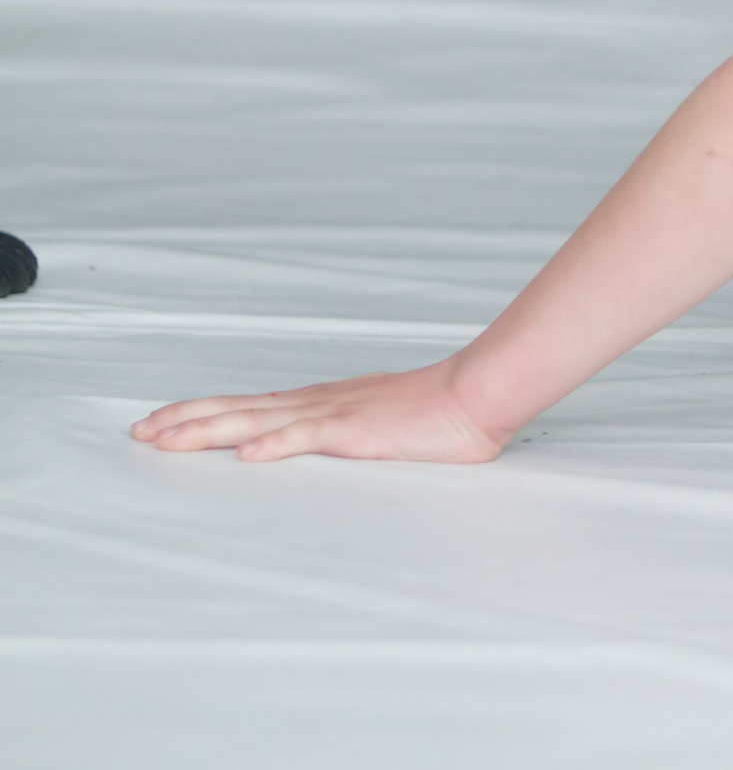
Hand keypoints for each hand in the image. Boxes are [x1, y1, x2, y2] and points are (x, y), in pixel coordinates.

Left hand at [130, 356, 511, 462]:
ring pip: (258, 420)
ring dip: (209, 430)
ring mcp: (335, 414)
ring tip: (168, 440)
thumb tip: (317, 447)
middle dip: (186, 421)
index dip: (204, 414)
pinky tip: (247, 454)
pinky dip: (275, 444)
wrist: (477, 394)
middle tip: (140, 431)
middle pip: (239, 410)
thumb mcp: (379, 424)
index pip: (250, 407)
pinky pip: (309, 438)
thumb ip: (346, 435)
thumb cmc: (438, 413)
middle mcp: (318, 403)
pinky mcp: (357, 430)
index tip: (163, 422)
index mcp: (323, 403)